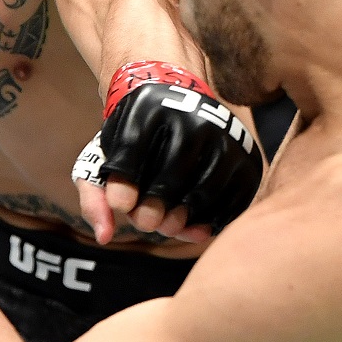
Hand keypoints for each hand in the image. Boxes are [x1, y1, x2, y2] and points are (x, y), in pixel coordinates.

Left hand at [73, 62, 262, 245]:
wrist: (183, 107)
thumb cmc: (139, 140)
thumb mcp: (108, 154)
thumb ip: (94, 195)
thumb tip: (104, 236)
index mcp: (148, 105)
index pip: (133, 148)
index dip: (124, 183)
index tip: (122, 205)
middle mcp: (193, 115)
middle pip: (172, 173)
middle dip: (153, 207)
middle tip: (146, 221)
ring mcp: (226, 137)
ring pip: (204, 192)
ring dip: (182, 219)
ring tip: (167, 224)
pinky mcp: (247, 160)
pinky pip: (232, 203)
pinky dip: (209, 222)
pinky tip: (191, 223)